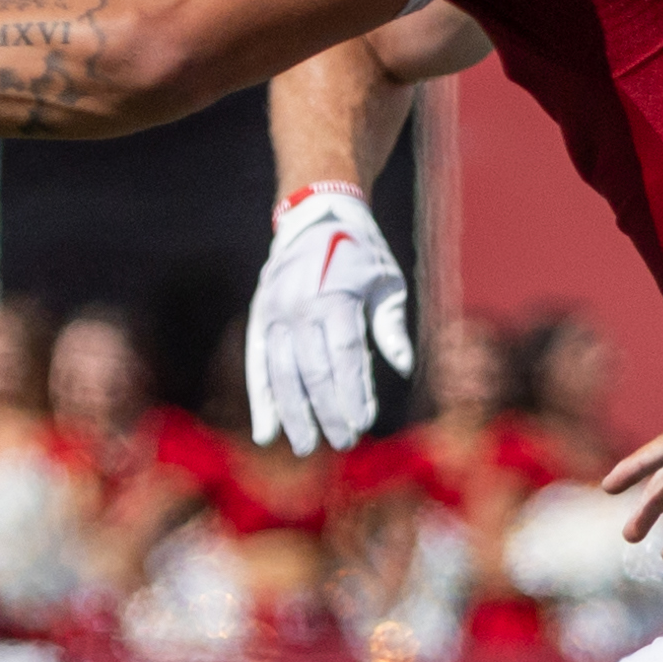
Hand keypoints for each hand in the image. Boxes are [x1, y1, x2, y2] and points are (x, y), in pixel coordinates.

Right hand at [246, 184, 412, 453]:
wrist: (316, 215)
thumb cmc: (362, 254)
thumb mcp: (387, 283)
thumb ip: (392, 328)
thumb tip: (403, 370)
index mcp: (336, 297)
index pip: (345, 358)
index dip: (353, 394)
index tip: (363, 423)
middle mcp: (300, 306)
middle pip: (314, 372)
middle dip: (328, 412)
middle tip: (343, 442)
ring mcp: (276, 313)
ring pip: (282, 375)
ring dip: (294, 415)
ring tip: (306, 446)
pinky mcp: (260, 317)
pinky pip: (259, 365)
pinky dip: (262, 401)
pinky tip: (268, 433)